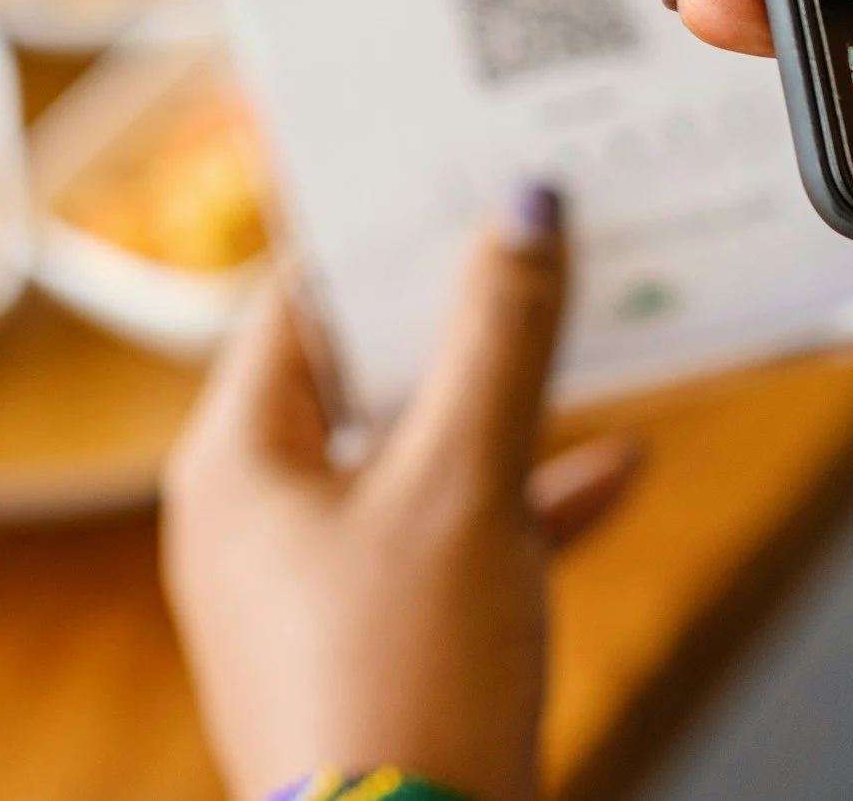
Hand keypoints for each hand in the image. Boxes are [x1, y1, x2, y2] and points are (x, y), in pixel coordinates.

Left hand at [163, 191, 641, 800]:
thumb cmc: (403, 677)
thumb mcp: (464, 483)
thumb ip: (499, 338)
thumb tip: (522, 209)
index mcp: (237, 462)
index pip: (301, 302)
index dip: (382, 234)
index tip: (458, 173)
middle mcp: (259, 518)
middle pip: (365, 377)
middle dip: (463, 316)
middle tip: (537, 236)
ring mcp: (317, 589)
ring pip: (418, 457)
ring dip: (507, 405)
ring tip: (589, 331)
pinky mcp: (380, 646)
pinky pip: (451, 542)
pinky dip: (525, 504)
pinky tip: (615, 471)